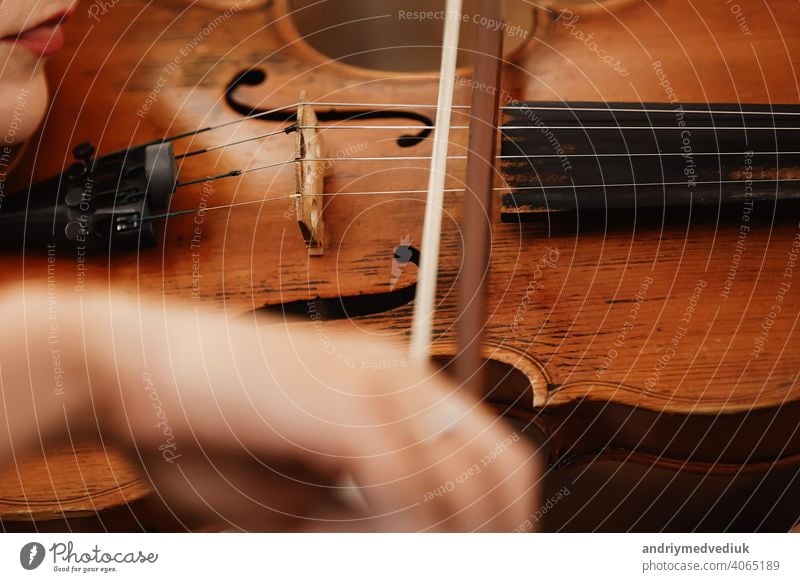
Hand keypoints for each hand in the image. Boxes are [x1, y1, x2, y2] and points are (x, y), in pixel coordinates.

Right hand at [0, 288, 541, 530]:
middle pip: (494, 468)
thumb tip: (412, 545)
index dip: (502, 519)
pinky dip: (406, 530)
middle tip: (475, 569)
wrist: (131, 368)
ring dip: (450, 541)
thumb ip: (355, 524)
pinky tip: (378, 542)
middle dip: (496, 536)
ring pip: (461, 480)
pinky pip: (406, 483)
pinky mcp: (344, 401)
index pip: (488, 456)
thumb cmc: (203, 429)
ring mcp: (376, 382)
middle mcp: (399, 376)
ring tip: (425, 559)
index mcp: (395, 386)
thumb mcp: (295, 495)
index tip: (487, 557)